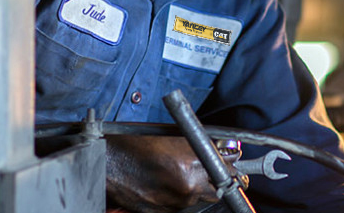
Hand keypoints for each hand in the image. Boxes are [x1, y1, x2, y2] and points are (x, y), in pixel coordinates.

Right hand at [105, 135, 240, 212]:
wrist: (109, 162)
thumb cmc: (136, 144)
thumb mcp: (175, 137)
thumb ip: (203, 145)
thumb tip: (225, 151)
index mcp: (192, 161)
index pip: (228, 168)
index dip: (232, 166)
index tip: (234, 164)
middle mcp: (188, 184)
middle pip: (220, 188)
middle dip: (219, 180)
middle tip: (215, 171)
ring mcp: (177, 202)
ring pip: (202, 198)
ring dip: (199, 188)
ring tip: (181, 174)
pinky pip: (183, 205)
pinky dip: (181, 197)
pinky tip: (168, 184)